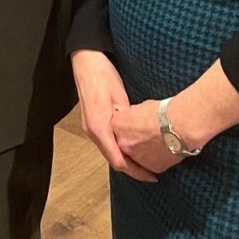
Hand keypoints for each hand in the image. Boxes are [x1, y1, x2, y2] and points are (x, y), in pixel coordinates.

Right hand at [70, 50, 157, 182]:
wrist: (86, 62)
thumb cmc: (103, 76)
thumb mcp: (119, 97)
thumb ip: (126, 120)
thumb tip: (139, 138)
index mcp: (98, 126)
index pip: (118, 160)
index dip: (136, 171)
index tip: (152, 176)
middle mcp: (91, 131)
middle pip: (113, 159)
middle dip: (133, 169)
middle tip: (152, 173)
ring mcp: (89, 128)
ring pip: (109, 152)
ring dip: (126, 160)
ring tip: (145, 164)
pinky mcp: (91, 123)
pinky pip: (106, 143)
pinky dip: (119, 150)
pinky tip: (131, 149)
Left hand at [111, 100, 183, 175]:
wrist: (179, 125)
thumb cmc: (163, 112)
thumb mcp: (140, 107)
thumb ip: (131, 116)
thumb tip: (134, 120)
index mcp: (117, 125)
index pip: (118, 128)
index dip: (128, 128)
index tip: (136, 127)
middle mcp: (122, 143)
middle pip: (126, 144)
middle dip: (135, 141)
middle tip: (148, 136)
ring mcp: (136, 157)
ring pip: (138, 156)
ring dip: (145, 152)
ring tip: (159, 143)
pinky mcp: (150, 167)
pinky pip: (152, 164)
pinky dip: (158, 159)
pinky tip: (166, 150)